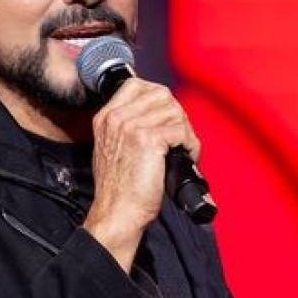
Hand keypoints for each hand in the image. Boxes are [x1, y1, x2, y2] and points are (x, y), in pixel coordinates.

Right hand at [83, 77, 200, 267]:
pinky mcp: (148, 140)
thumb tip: (159, 116)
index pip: (138, 85)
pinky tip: (186, 158)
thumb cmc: (121, 190)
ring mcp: (131, 126)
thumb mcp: (113, 149)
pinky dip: (191, 145)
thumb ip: (128, 128)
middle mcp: (116, 117)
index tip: (167, 119)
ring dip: (186, 131)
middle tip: (180, 138)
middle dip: (177, 115)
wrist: (118, 213)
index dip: (160, 99)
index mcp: (106, 117)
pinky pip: (181, 131)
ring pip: (175, 112)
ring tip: (183, 151)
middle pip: (161, 95)